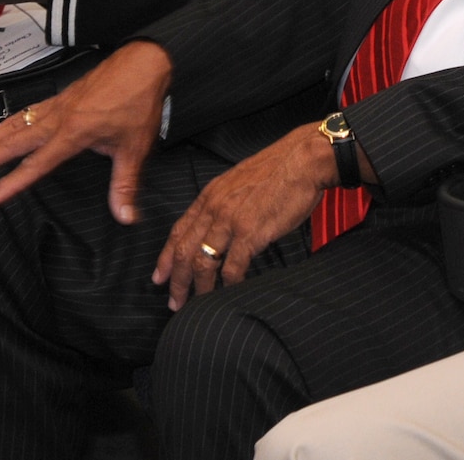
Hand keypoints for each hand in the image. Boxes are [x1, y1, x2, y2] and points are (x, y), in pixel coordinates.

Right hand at [0, 41, 170, 219]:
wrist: (143, 62)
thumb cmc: (138, 103)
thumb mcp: (134, 147)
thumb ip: (125, 184)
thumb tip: (126, 218)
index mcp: (73, 134)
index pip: (36, 165)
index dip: (11, 183)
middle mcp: (58, 119)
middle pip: (16, 142)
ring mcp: (58, 105)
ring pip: (18, 123)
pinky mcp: (62, 96)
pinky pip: (29, 109)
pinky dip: (11, 119)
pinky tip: (3, 125)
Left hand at [153, 124, 335, 310]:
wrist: (303, 159)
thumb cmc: (280, 168)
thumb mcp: (240, 180)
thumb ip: (225, 202)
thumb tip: (221, 224)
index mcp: (211, 195)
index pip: (178, 231)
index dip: (166, 257)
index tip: (159, 275)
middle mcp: (215, 208)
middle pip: (184, 251)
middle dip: (176, 280)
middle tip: (174, 301)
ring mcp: (231, 221)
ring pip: (203, 263)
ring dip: (198, 288)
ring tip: (197, 303)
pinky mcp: (251, 233)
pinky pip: (233, 268)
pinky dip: (229, 285)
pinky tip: (230, 292)